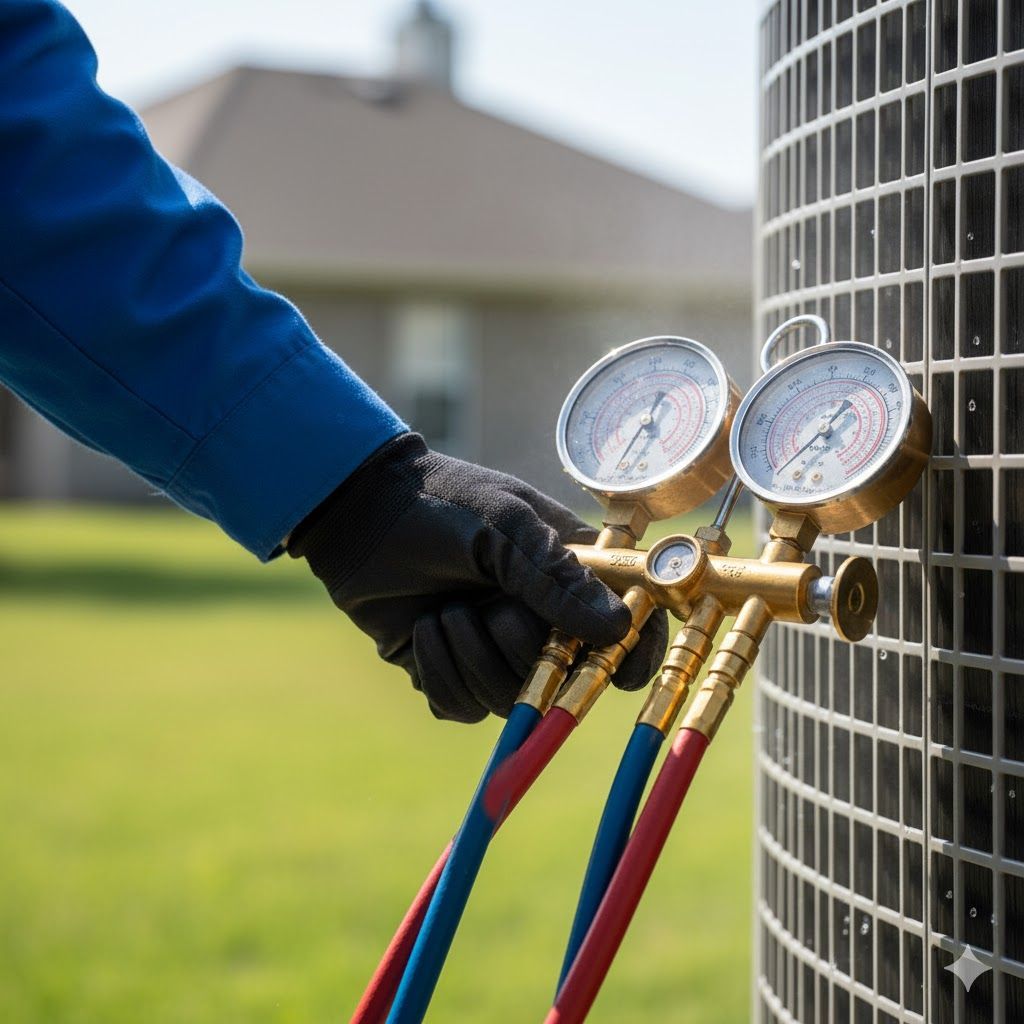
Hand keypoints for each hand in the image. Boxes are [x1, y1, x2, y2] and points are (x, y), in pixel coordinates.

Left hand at [289, 433, 667, 722]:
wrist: (361, 514)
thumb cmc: (442, 503)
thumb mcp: (506, 526)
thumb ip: (556, 578)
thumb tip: (618, 629)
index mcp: (571, 576)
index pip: (627, 628)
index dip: (633, 655)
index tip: (622, 672)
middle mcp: (539, 619)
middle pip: (565, 680)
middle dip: (523, 649)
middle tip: (493, 608)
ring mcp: (495, 650)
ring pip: (510, 702)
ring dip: (473, 656)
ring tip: (445, 611)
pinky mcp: (450, 673)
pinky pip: (462, 707)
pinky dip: (441, 672)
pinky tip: (424, 629)